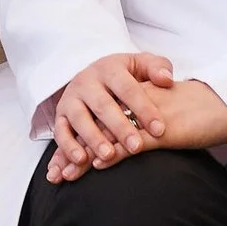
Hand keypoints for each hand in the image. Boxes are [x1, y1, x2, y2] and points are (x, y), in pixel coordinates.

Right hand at [47, 50, 176, 180]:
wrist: (93, 76)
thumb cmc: (125, 76)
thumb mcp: (142, 65)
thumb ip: (158, 68)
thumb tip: (166, 79)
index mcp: (110, 68)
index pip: (128, 88)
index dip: (144, 109)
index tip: (159, 129)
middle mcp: (87, 81)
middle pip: (103, 105)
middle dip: (120, 127)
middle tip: (136, 147)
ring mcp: (71, 98)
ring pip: (80, 118)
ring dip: (93, 138)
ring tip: (109, 155)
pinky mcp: (60, 115)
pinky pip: (60, 131)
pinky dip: (68, 146)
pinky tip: (81, 160)